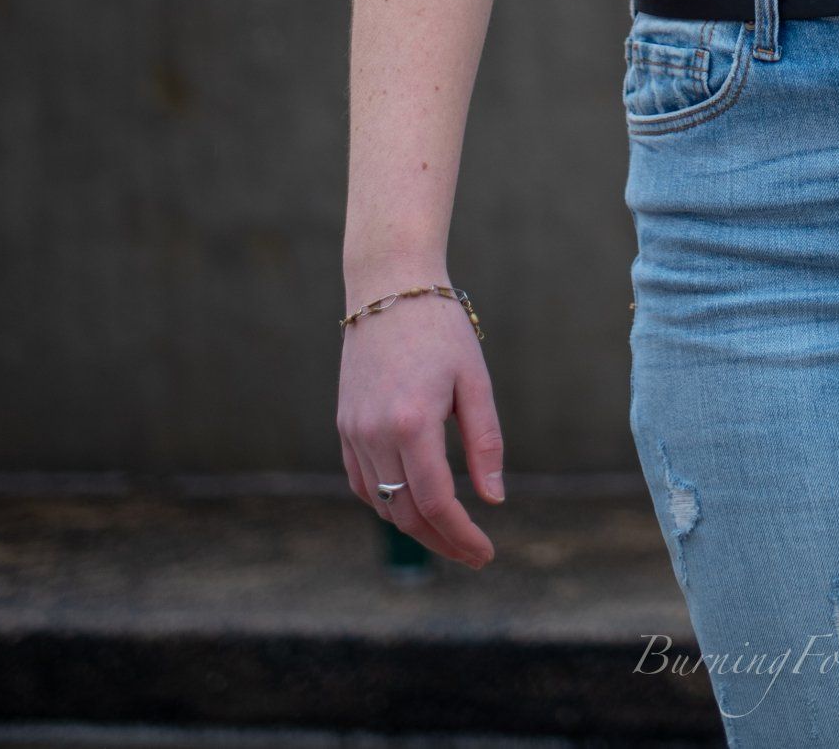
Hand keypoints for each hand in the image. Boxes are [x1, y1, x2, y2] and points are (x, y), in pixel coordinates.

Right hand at [338, 289, 505, 567]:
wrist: (389, 286)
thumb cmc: (441, 328)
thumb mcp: (474, 380)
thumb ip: (485, 442)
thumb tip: (494, 499)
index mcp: (412, 422)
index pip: (436, 502)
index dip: (461, 536)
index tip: (486, 553)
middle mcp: (375, 433)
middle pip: (405, 512)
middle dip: (441, 541)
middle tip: (473, 553)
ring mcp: (353, 431)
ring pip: (380, 502)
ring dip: (413, 526)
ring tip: (449, 533)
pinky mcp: (344, 424)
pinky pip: (361, 481)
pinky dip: (386, 501)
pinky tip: (411, 504)